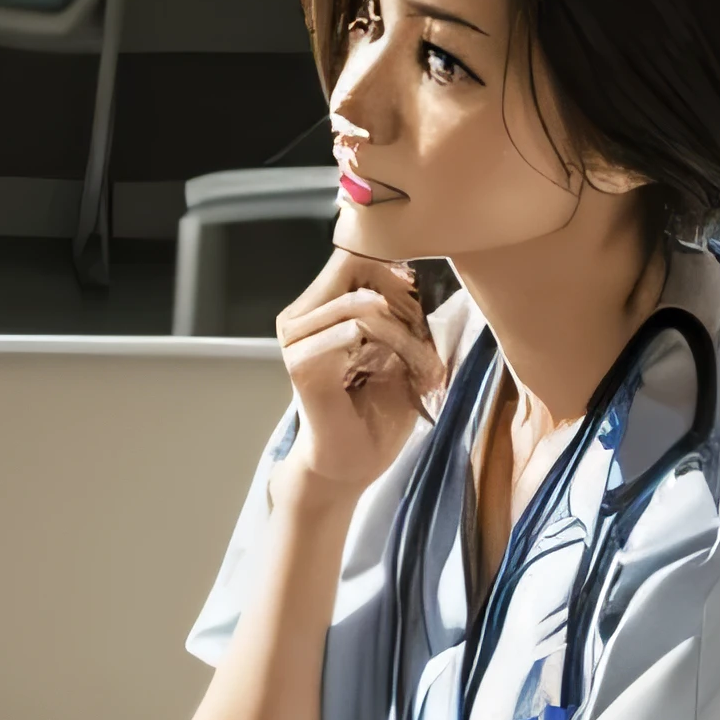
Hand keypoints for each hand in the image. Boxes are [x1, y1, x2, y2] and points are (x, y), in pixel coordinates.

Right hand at [276, 249, 445, 493]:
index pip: (352, 255)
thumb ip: (398, 308)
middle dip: (399, 295)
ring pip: (360, 301)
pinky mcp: (300, 364)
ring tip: (422, 360)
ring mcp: (295, 339)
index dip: (394, 268)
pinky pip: (351, 329)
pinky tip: (408, 371)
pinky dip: (392, 346)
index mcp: (317, 308)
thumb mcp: (397, 347)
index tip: (422, 304)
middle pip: (352, 266)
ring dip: (402, 329)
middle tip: (424, 332)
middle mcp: (298, 317)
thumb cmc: (377, 410)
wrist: (353, 464)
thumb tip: (421, 267)